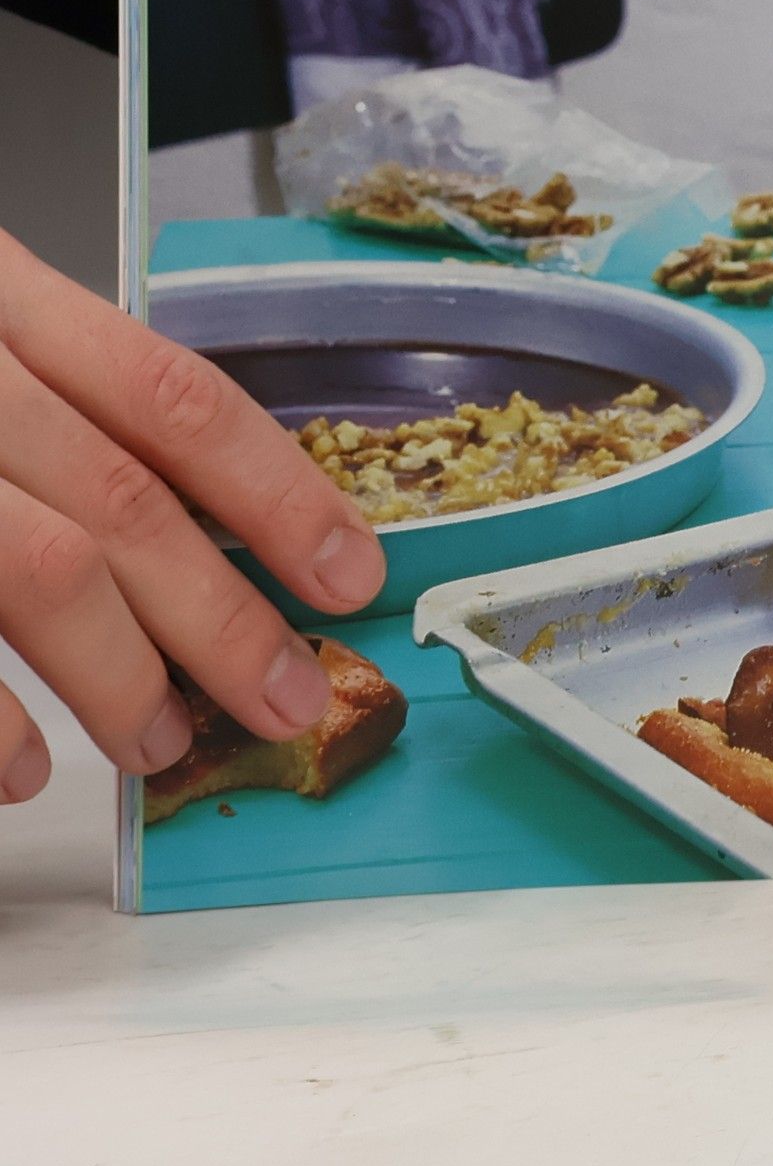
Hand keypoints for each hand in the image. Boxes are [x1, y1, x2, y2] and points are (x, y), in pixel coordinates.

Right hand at [0, 229, 385, 802]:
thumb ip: (62, 398)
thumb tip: (204, 523)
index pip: (174, 396)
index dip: (277, 493)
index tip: (346, 572)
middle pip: (118, 500)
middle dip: (221, 617)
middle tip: (287, 694)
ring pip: (35, 566)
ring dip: (115, 674)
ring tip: (164, 741)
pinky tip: (18, 768)